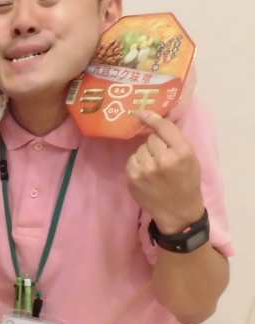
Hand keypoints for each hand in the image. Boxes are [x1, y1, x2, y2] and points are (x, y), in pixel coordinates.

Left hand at [126, 110, 203, 233]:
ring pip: (140, 148)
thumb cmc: (187, 182)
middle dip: (156, 144)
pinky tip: (146, 173)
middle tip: (163, 156)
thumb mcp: (191, 158)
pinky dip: (138, 163)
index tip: (141, 112)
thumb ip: (176, 140)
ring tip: (155, 167)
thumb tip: (157, 120)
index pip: (164, 128)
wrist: (178, 211)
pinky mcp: (133, 178)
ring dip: (146, 154)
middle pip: (151, 138)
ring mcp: (146, 170)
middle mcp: (163, 159)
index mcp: (182, 152)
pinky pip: (132, 160)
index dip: (152, 118)